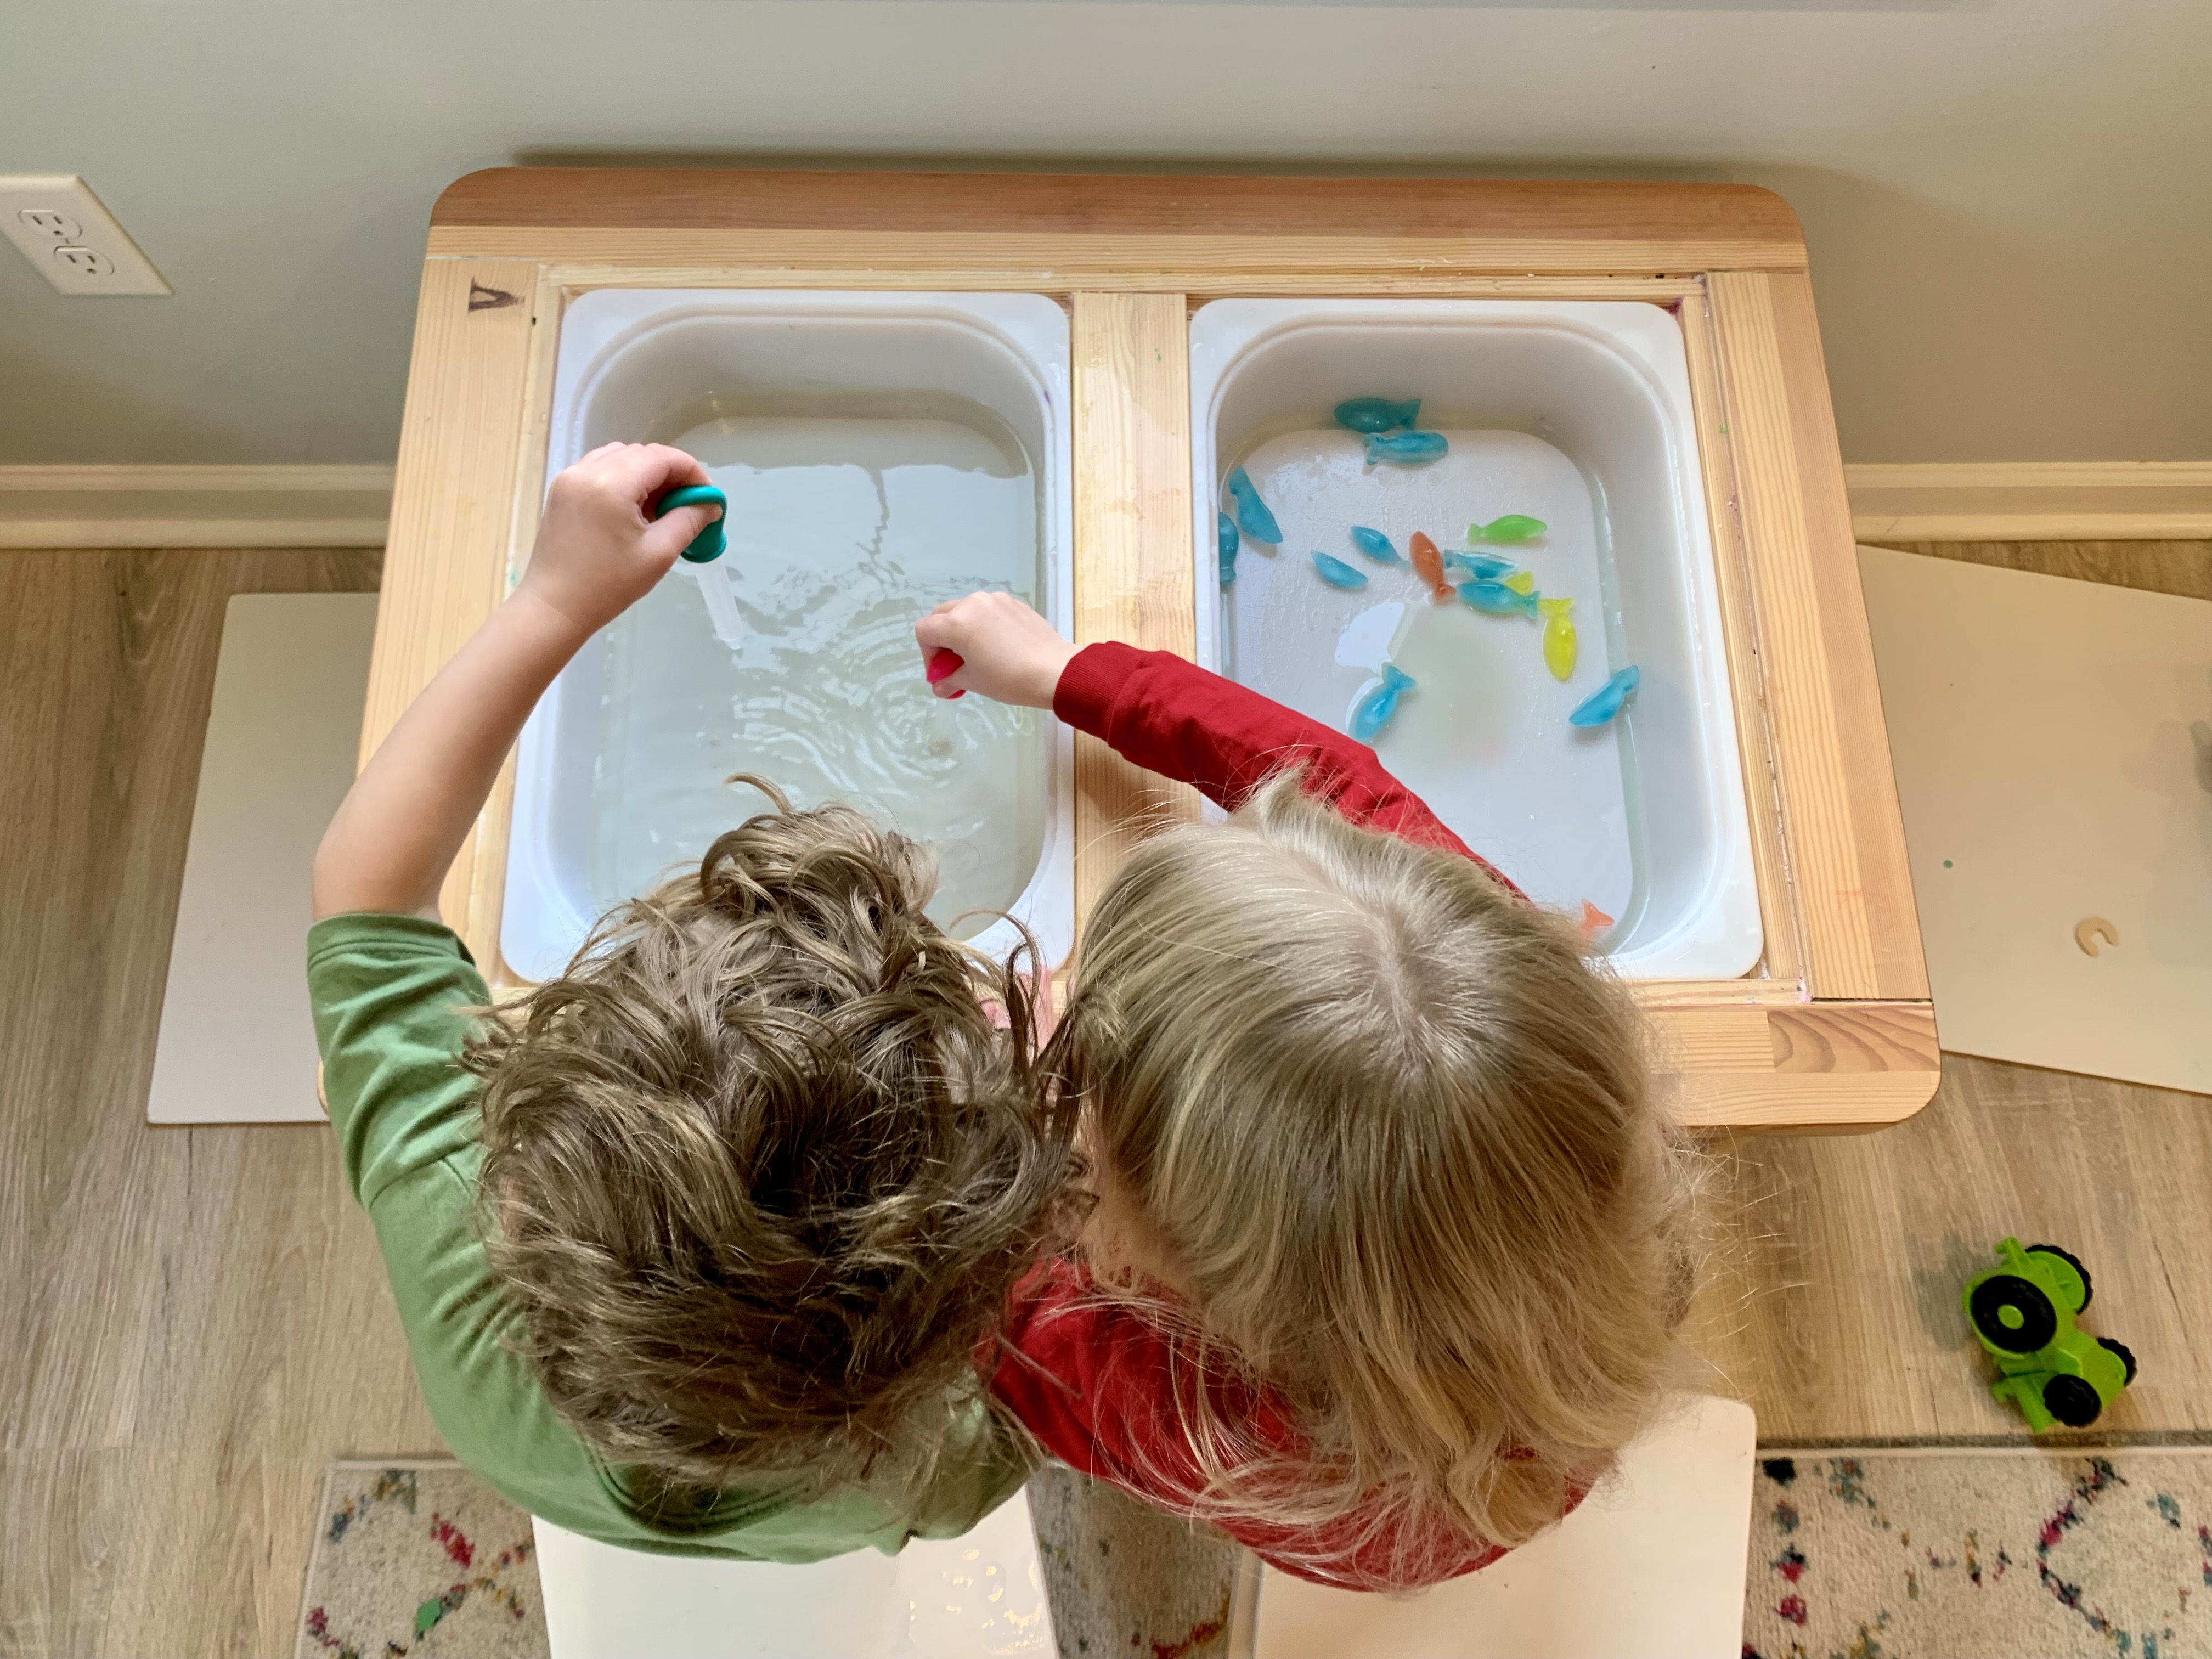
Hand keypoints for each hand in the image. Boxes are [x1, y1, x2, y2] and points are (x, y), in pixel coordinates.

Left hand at [516, 443, 720, 639]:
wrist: (553, 606)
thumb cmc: (607, 585)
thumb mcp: (658, 554)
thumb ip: (688, 521)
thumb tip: (710, 505)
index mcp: (612, 484)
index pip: (662, 458)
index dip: (692, 472)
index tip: (707, 498)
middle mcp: (587, 470)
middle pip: (641, 453)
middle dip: (670, 473)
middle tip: (686, 505)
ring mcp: (570, 477)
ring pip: (620, 457)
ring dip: (646, 474)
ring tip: (658, 508)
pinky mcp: (562, 489)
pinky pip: (600, 469)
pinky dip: (623, 479)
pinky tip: (632, 508)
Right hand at [915, 591, 1076, 708]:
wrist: (1055, 671)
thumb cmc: (1009, 679)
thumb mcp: (973, 682)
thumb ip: (949, 679)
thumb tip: (939, 686)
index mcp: (958, 622)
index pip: (924, 631)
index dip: (928, 655)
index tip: (942, 673)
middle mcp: (973, 604)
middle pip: (941, 616)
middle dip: (942, 640)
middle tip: (956, 664)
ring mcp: (995, 600)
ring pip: (965, 611)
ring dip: (962, 631)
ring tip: (979, 654)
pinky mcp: (1014, 603)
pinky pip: (988, 610)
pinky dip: (984, 625)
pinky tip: (1000, 646)